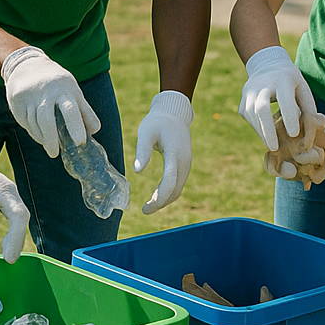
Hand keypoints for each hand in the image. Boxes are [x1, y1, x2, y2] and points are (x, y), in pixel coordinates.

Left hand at [0, 137, 29, 261]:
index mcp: (4, 192)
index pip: (17, 215)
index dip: (16, 236)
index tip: (9, 255)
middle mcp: (12, 195)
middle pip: (22, 218)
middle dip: (18, 240)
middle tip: (9, 260)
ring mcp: (12, 198)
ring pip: (20, 219)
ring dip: (16, 238)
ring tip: (8, 257)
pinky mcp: (9, 202)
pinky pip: (16, 219)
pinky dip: (13, 233)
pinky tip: (6, 246)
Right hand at [1, 46, 100, 157]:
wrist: (26, 65)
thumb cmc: (56, 82)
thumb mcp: (72, 91)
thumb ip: (84, 111)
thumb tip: (95, 130)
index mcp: (64, 89)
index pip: (71, 109)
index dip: (76, 126)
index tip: (80, 142)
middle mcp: (45, 92)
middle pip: (47, 120)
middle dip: (52, 139)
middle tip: (55, 153)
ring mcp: (29, 97)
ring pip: (35, 124)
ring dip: (42, 138)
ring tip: (49, 145)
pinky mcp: (16, 102)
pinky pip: (25, 123)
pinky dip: (34, 132)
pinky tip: (39, 134)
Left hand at [135, 91, 192, 213]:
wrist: (174, 113)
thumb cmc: (157, 121)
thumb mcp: (146, 132)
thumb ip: (142, 151)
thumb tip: (137, 172)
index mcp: (175, 154)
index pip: (170, 182)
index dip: (159, 198)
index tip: (145, 208)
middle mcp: (184, 161)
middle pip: (175, 190)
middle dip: (161, 203)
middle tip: (144, 210)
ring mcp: (187, 164)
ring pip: (179, 189)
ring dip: (165, 200)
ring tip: (149, 206)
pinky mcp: (185, 165)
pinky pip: (179, 183)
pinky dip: (169, 193)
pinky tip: (158, 196)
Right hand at [238, 45, 317, 149]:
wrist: (267, 66)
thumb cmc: (290, 82)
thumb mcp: (302, 88)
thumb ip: (310, 107)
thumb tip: (321, 125)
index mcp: (282, 79)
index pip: (284, 100)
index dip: (289, 117)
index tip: (294, 135)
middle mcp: (262, 84)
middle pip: (261, 108)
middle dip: (268, 130)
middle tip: (275, 148)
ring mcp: (249, 91)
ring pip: (252, 115)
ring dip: (262, 132)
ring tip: (273, 145)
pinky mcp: (243, 100)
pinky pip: (248, 117)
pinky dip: (257, 128)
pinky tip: (266, 135)